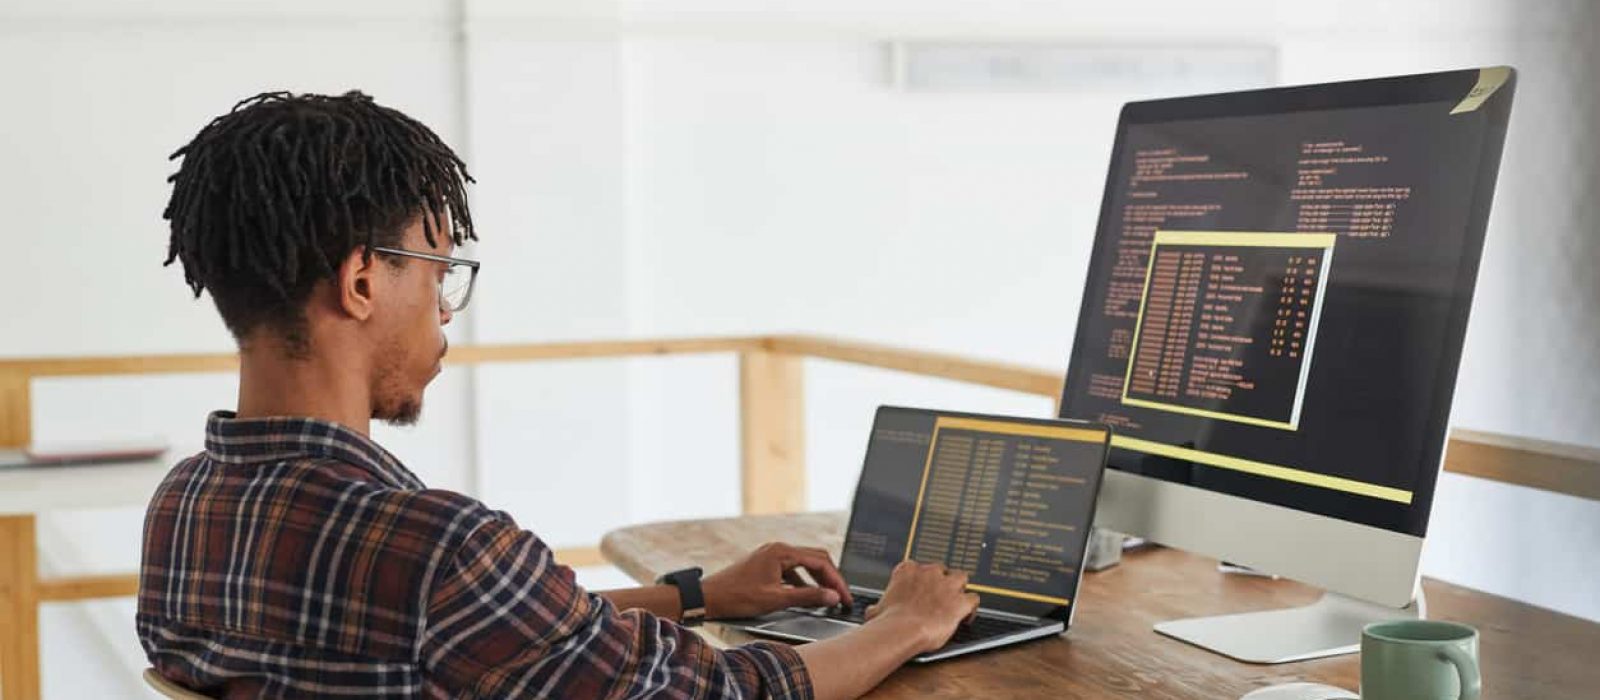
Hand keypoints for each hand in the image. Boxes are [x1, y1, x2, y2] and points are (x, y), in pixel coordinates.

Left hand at [701, 542, 852, 618]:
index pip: (820, 562)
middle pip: (815, 559)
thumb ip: (807, 597)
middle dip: (831, 577)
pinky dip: (803, 582)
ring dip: (818, 580)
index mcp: (782, 552)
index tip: (845, 597)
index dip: (836, 581)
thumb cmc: (737, 597)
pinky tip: (806, 596)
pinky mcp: (766, 564)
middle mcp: (778, 549)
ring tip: (828, 597)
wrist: (708, 597)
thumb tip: (832, 596)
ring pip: (804, 564)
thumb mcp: (776, 599)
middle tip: (842, 596)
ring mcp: (771, 555)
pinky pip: (792, 570)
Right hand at [864, 560, 979, 651]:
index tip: (921, 590)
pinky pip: (974, 599)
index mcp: (907, 570)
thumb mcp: (876, 611)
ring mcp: (947, 585)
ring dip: (960, 588)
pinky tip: (967, 617)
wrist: (902, 630)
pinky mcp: (961, 601)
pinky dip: (972, 608)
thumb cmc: (889, 621)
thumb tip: (871, 613)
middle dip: (941, 582)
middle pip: (942, 570)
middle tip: (938, 597)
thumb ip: (877, 607)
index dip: (922, 580)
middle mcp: (929, 572)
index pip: (918, 568)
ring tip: (956, 601)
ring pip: (962, 578)